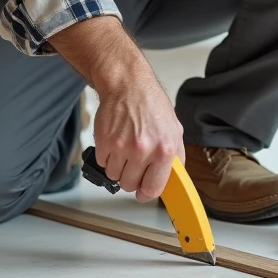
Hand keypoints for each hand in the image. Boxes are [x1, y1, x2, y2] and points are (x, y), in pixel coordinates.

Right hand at [93, 76, 184, 203]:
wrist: (128, 85)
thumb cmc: (151, 104)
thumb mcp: (174, 130)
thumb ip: (175, 157)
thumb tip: (173, 179)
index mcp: (164, 150)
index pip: (153, 188)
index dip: (147, 193)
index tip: (144, 192)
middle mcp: (143, 150)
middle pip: (130, 185)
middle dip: (131, 178)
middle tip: (134, 163)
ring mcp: (121, 147)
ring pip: (114, 176)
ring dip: (118, 167)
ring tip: (125, 149)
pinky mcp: (104, 142)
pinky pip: (102, 163)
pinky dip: (107, 157)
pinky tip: (116, 141)